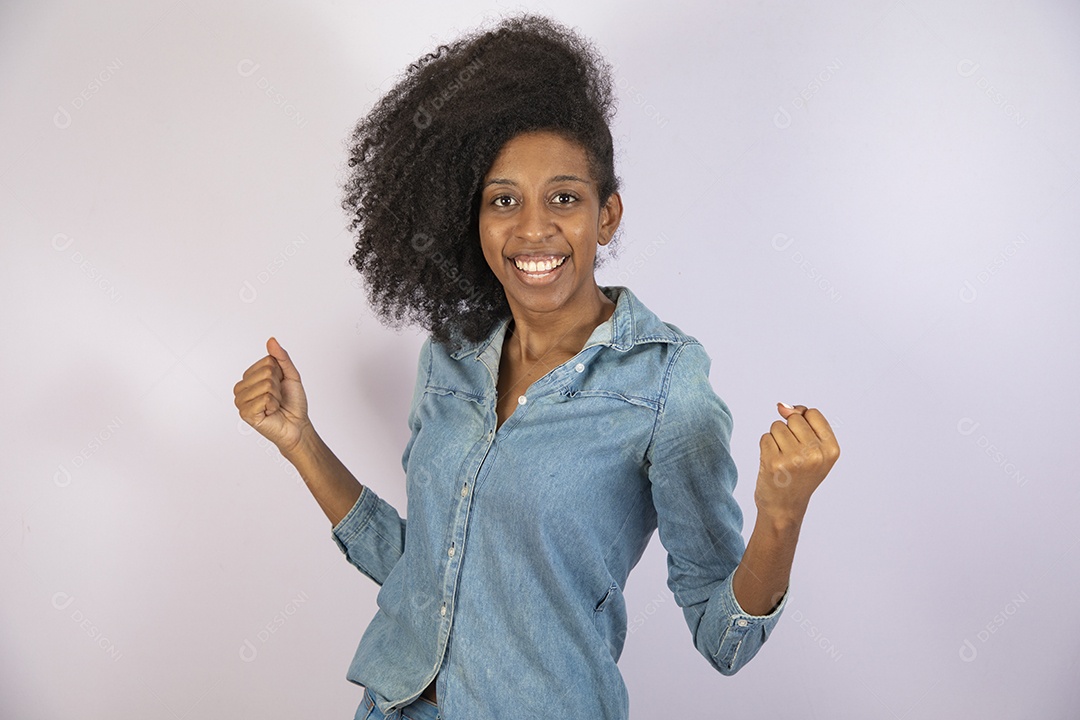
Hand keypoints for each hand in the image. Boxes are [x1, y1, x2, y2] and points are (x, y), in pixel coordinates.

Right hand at [233, 337, 311, 456]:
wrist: (297, 425)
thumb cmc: (293, 402)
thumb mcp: (291, 375)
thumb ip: (281, 357)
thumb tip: (271, 340)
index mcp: (249, 377)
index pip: (267, 362)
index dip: (280, 374)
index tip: (280, 386)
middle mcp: (241, 388)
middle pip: (266, 372)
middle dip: (278, 385)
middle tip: (278, 397)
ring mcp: (241, 401)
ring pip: (266, 385)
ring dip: (276, 396)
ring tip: (274, 405)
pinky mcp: (245, 413)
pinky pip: (265, 398)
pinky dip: (273, 405)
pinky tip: (271, 412)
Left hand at [753, 403, 839, 524]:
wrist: (784, 508)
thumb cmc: (799, 475)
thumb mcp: (813, 449)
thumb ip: (803, 421)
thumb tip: (781, 405)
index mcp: (832, 449)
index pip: (812, 413)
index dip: (802, 422)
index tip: (803, 441)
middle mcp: (816, 454)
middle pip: (794, 418)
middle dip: (788, 431)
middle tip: (792, 454)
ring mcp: (795, 458)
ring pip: (777, 426)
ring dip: (776, 439)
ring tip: (783, 459)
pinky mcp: (774, 463)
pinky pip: (765, 437)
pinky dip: (766, 448)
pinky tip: (773, 464)